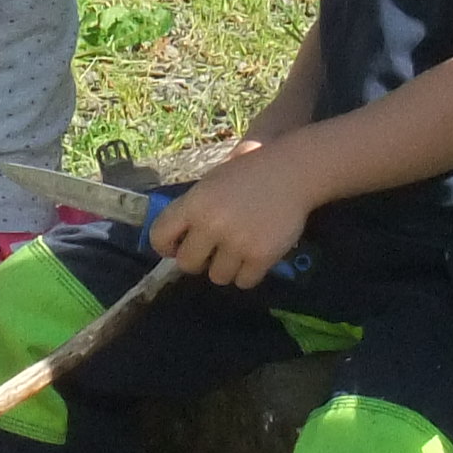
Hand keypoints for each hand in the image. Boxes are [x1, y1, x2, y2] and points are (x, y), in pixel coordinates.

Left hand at [149, 147, 314, 288]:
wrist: (292, 171)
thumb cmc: (250, 173)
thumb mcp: (212, 182)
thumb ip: (193, 209)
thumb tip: (177, 243)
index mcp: (194, 203)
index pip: (160, 236)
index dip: (167, 246)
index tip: (177, 248)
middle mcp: (212, 224)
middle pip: (187, 264)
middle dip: (198, 260)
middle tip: (212, 251)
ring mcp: (237, 242)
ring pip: (217, 277)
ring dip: (226, 268)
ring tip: (238, 252)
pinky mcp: (261, 256)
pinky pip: (244, 281)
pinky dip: (248, 273)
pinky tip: (254, 257)